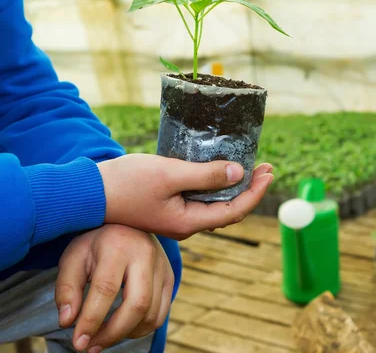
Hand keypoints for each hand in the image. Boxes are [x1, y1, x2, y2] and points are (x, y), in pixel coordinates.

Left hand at [55, 224, 174, 351]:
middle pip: (137, 304)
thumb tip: (68, 322)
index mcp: (118, 245)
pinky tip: (123, 328)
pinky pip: (161, 313)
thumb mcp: (73, 258)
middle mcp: (146, 254)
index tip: (78, 342)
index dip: (91, 319)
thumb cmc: (95, 243)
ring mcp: (163, 266)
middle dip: (113, 332)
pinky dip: (142, 328)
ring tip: (103, 337)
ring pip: (151, 313)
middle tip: (91, 346)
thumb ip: (67, 289)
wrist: (126, 224)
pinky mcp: (171, 277)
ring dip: (126, 333)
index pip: (106, 289)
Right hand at [97, 154, 273, 239]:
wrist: (89, 192)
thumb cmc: (127, 183)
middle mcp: (186, 224)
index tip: (269, 173)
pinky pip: (200, 199)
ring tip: (250, 167)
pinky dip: (216, 185)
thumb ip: (205, 176)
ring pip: (215, 205)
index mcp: (189, 222)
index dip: (255, 193)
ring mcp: (177, 217)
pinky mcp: (169, 207)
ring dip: (235, 186)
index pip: (234, 211)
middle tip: (266, 168)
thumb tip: (239, 173)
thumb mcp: (169, 174)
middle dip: (250, 189)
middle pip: (228, 210)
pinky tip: (220, 170)